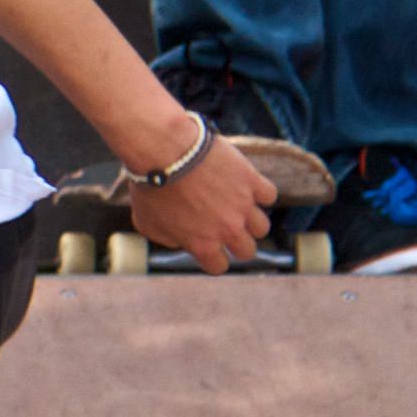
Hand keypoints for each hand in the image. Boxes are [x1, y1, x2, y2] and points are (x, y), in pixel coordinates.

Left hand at [116, 135, 275, 275]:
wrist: (165, 150)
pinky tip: (244, 185)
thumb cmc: (151, 185)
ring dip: (250, 220)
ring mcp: (243, 205)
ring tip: (236, 206)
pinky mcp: (251, 180)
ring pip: (262, 227)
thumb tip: (179, 241)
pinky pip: (269, 195)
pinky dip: (259, 191)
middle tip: (224, 226)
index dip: (213, 256)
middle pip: (247, 251)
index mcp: (203, 245)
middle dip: (236, 241)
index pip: (220, 266)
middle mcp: (228, 230)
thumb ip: (167, 239)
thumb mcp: (147, 223)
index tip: (207, 244)